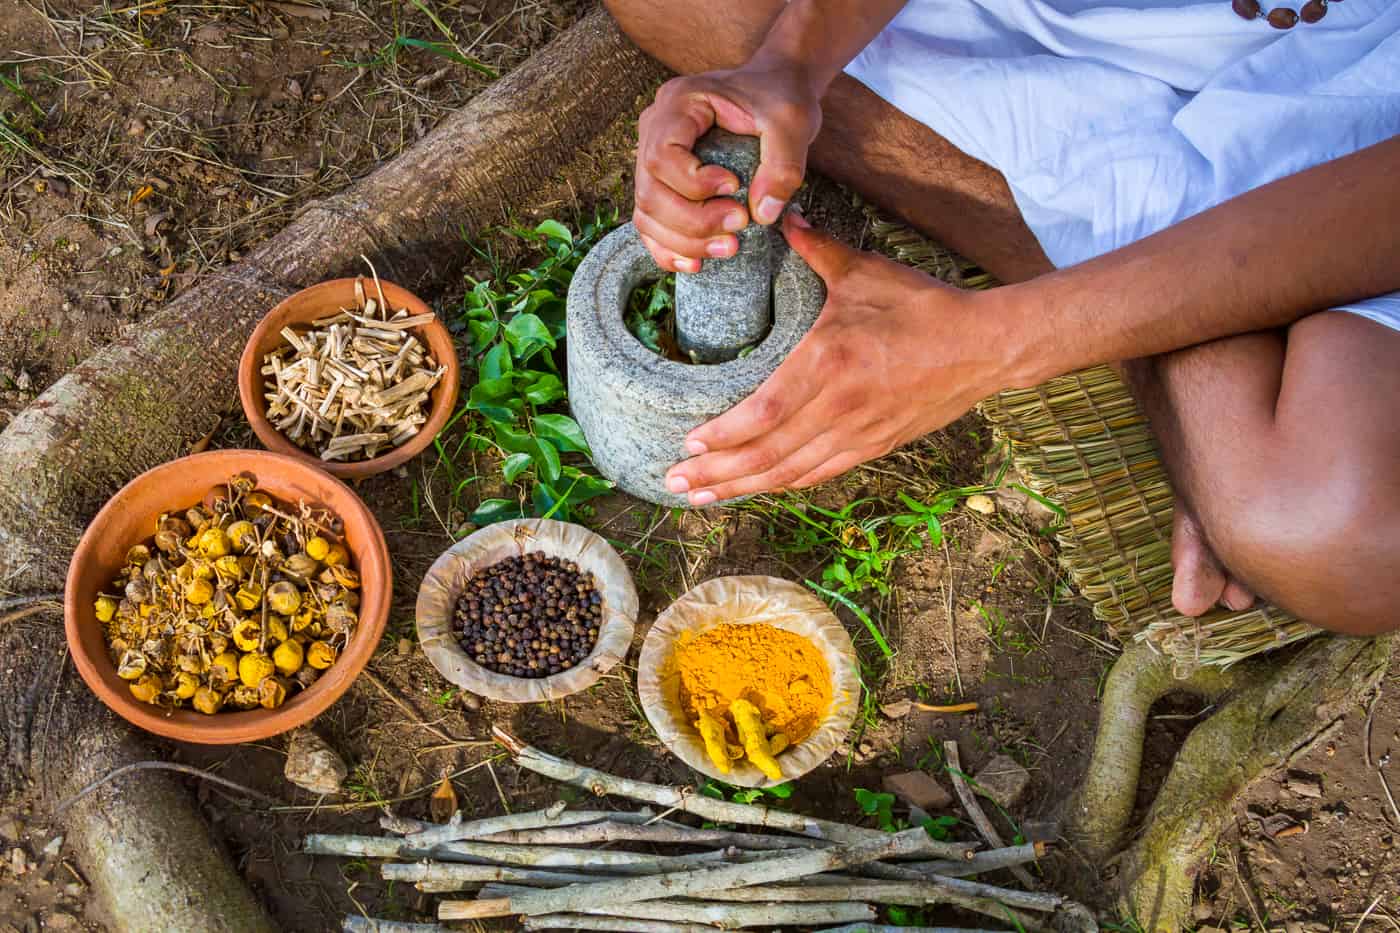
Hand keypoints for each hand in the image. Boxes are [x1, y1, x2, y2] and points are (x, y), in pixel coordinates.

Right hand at [634, 65, 821, 272]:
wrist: (774, 88)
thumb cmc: (780, 98)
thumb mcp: (793, 122)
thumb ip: (783, 165)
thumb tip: (762, 215)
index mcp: (678, 102)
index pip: (662, 156)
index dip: (693, 184)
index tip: (735, 188)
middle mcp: (654, 127)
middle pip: (650, 191)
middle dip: (693, 222)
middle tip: (739, 226)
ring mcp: (652, 155)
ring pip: (646, 212)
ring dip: (683, 241)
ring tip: (729, 248)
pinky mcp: (662, 181)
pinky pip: (650, 221)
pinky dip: (669, 247)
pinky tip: (696, 263)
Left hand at [665, 214, 1010, 504]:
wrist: (986, 348)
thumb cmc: (926, 307)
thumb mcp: (866, 273)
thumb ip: (817, 250)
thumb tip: (781, 219)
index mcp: (831, 362)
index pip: (765, 412)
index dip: (724, 436)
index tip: (688, 443)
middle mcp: (841, 407)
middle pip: (767, 454)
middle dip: (716, 473)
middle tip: (673, 482)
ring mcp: (859, 434)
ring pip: (789, 473)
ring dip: (741, 488)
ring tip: (700, 495)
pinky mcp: (875, 447)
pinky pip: (818, 474)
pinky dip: (782, 484)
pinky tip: (756, 489)